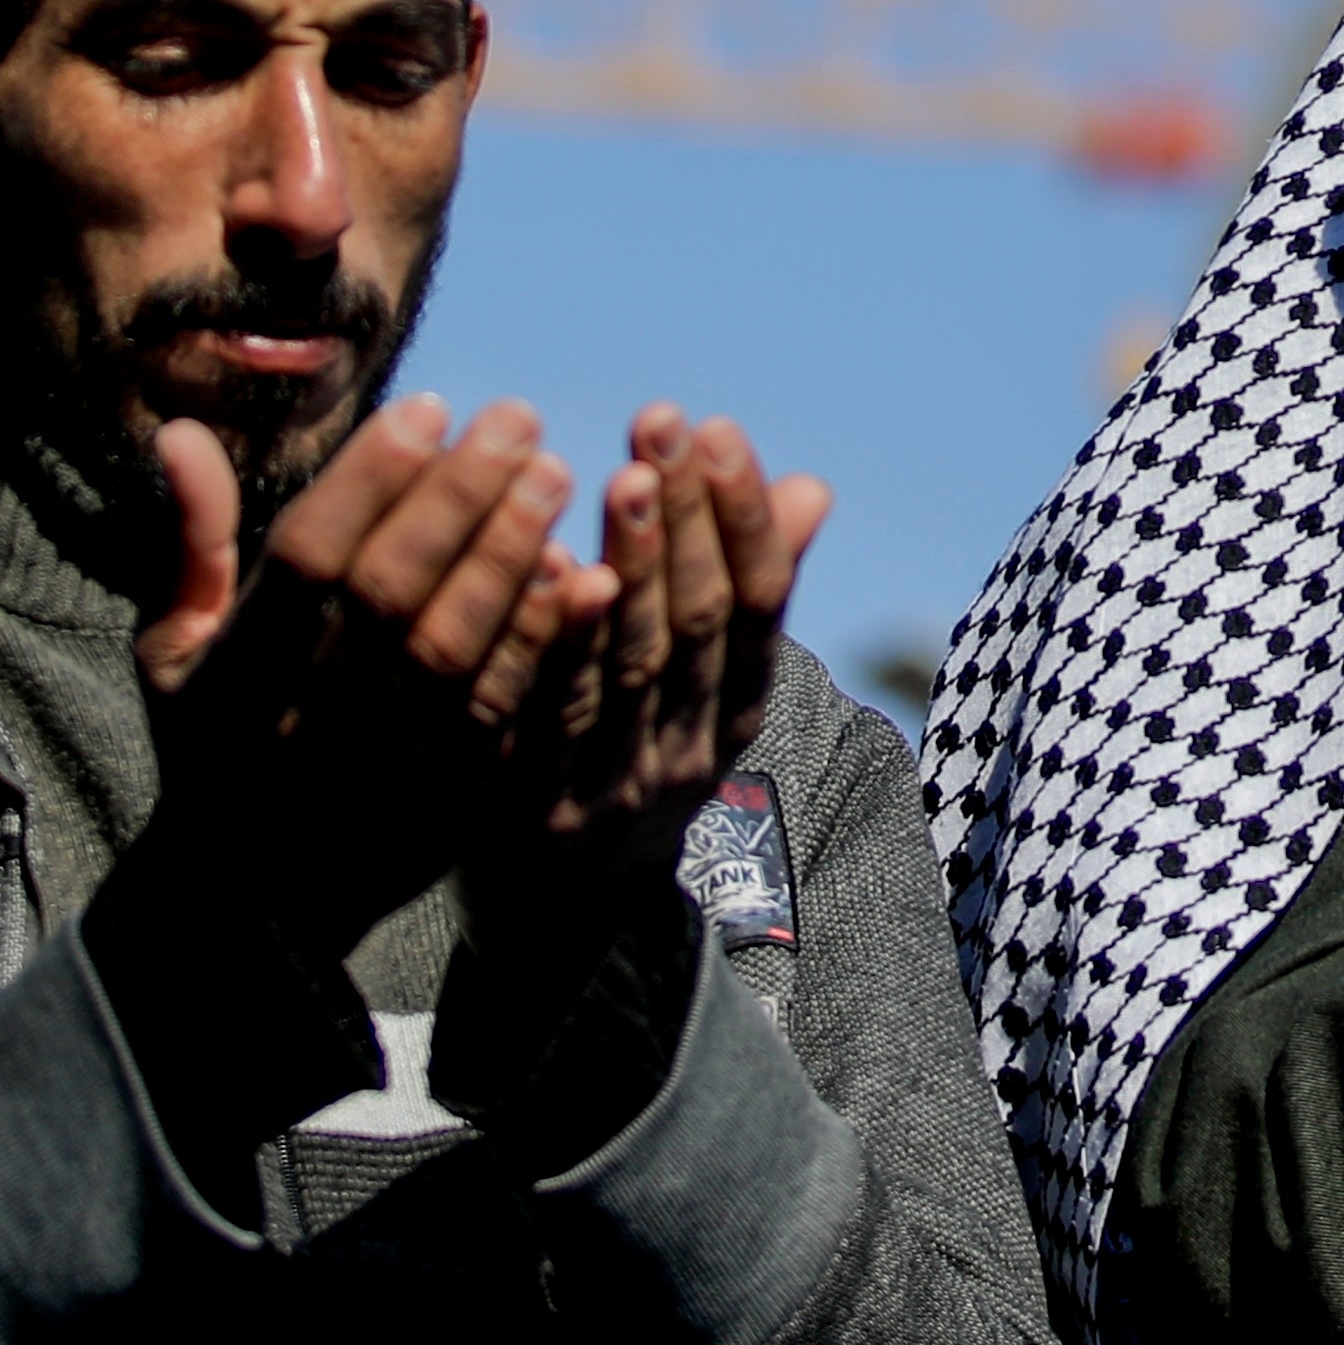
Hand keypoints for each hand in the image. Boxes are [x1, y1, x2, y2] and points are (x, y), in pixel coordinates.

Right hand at [141, 391, 588, 947]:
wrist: (249, 905)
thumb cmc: (213, 743)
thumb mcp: (176, 653)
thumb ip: (190, 541)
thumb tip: (177, 429)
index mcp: (231, 674)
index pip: (304, 560)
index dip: (368, 480)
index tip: (432, 405)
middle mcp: (299, 720)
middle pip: (386, 596)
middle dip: (456, 499)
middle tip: (519, 419)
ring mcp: (370, 770)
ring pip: (448, 653)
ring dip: (507, 559)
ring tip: (556, 475)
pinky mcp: (435, 808)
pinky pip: (495, 719)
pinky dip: (538, 645)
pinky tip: (579, 576)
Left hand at [506, 406, 833, 857]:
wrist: (553, 920)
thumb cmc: (632, 762)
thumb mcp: (705, 693)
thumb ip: (745, 592)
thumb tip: (813, 486)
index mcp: (730, 720)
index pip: (756, 612)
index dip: (744, 522)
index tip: (721, 431)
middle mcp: (682, 755)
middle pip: (696, 628)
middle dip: (686, 518)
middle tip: (663, 424)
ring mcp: (609, 788)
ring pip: (630, 666)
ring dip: (632, 566)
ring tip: (621, 475)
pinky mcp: (530, 809)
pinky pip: (544, 715)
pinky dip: (551, 639)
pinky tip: (543, 566)